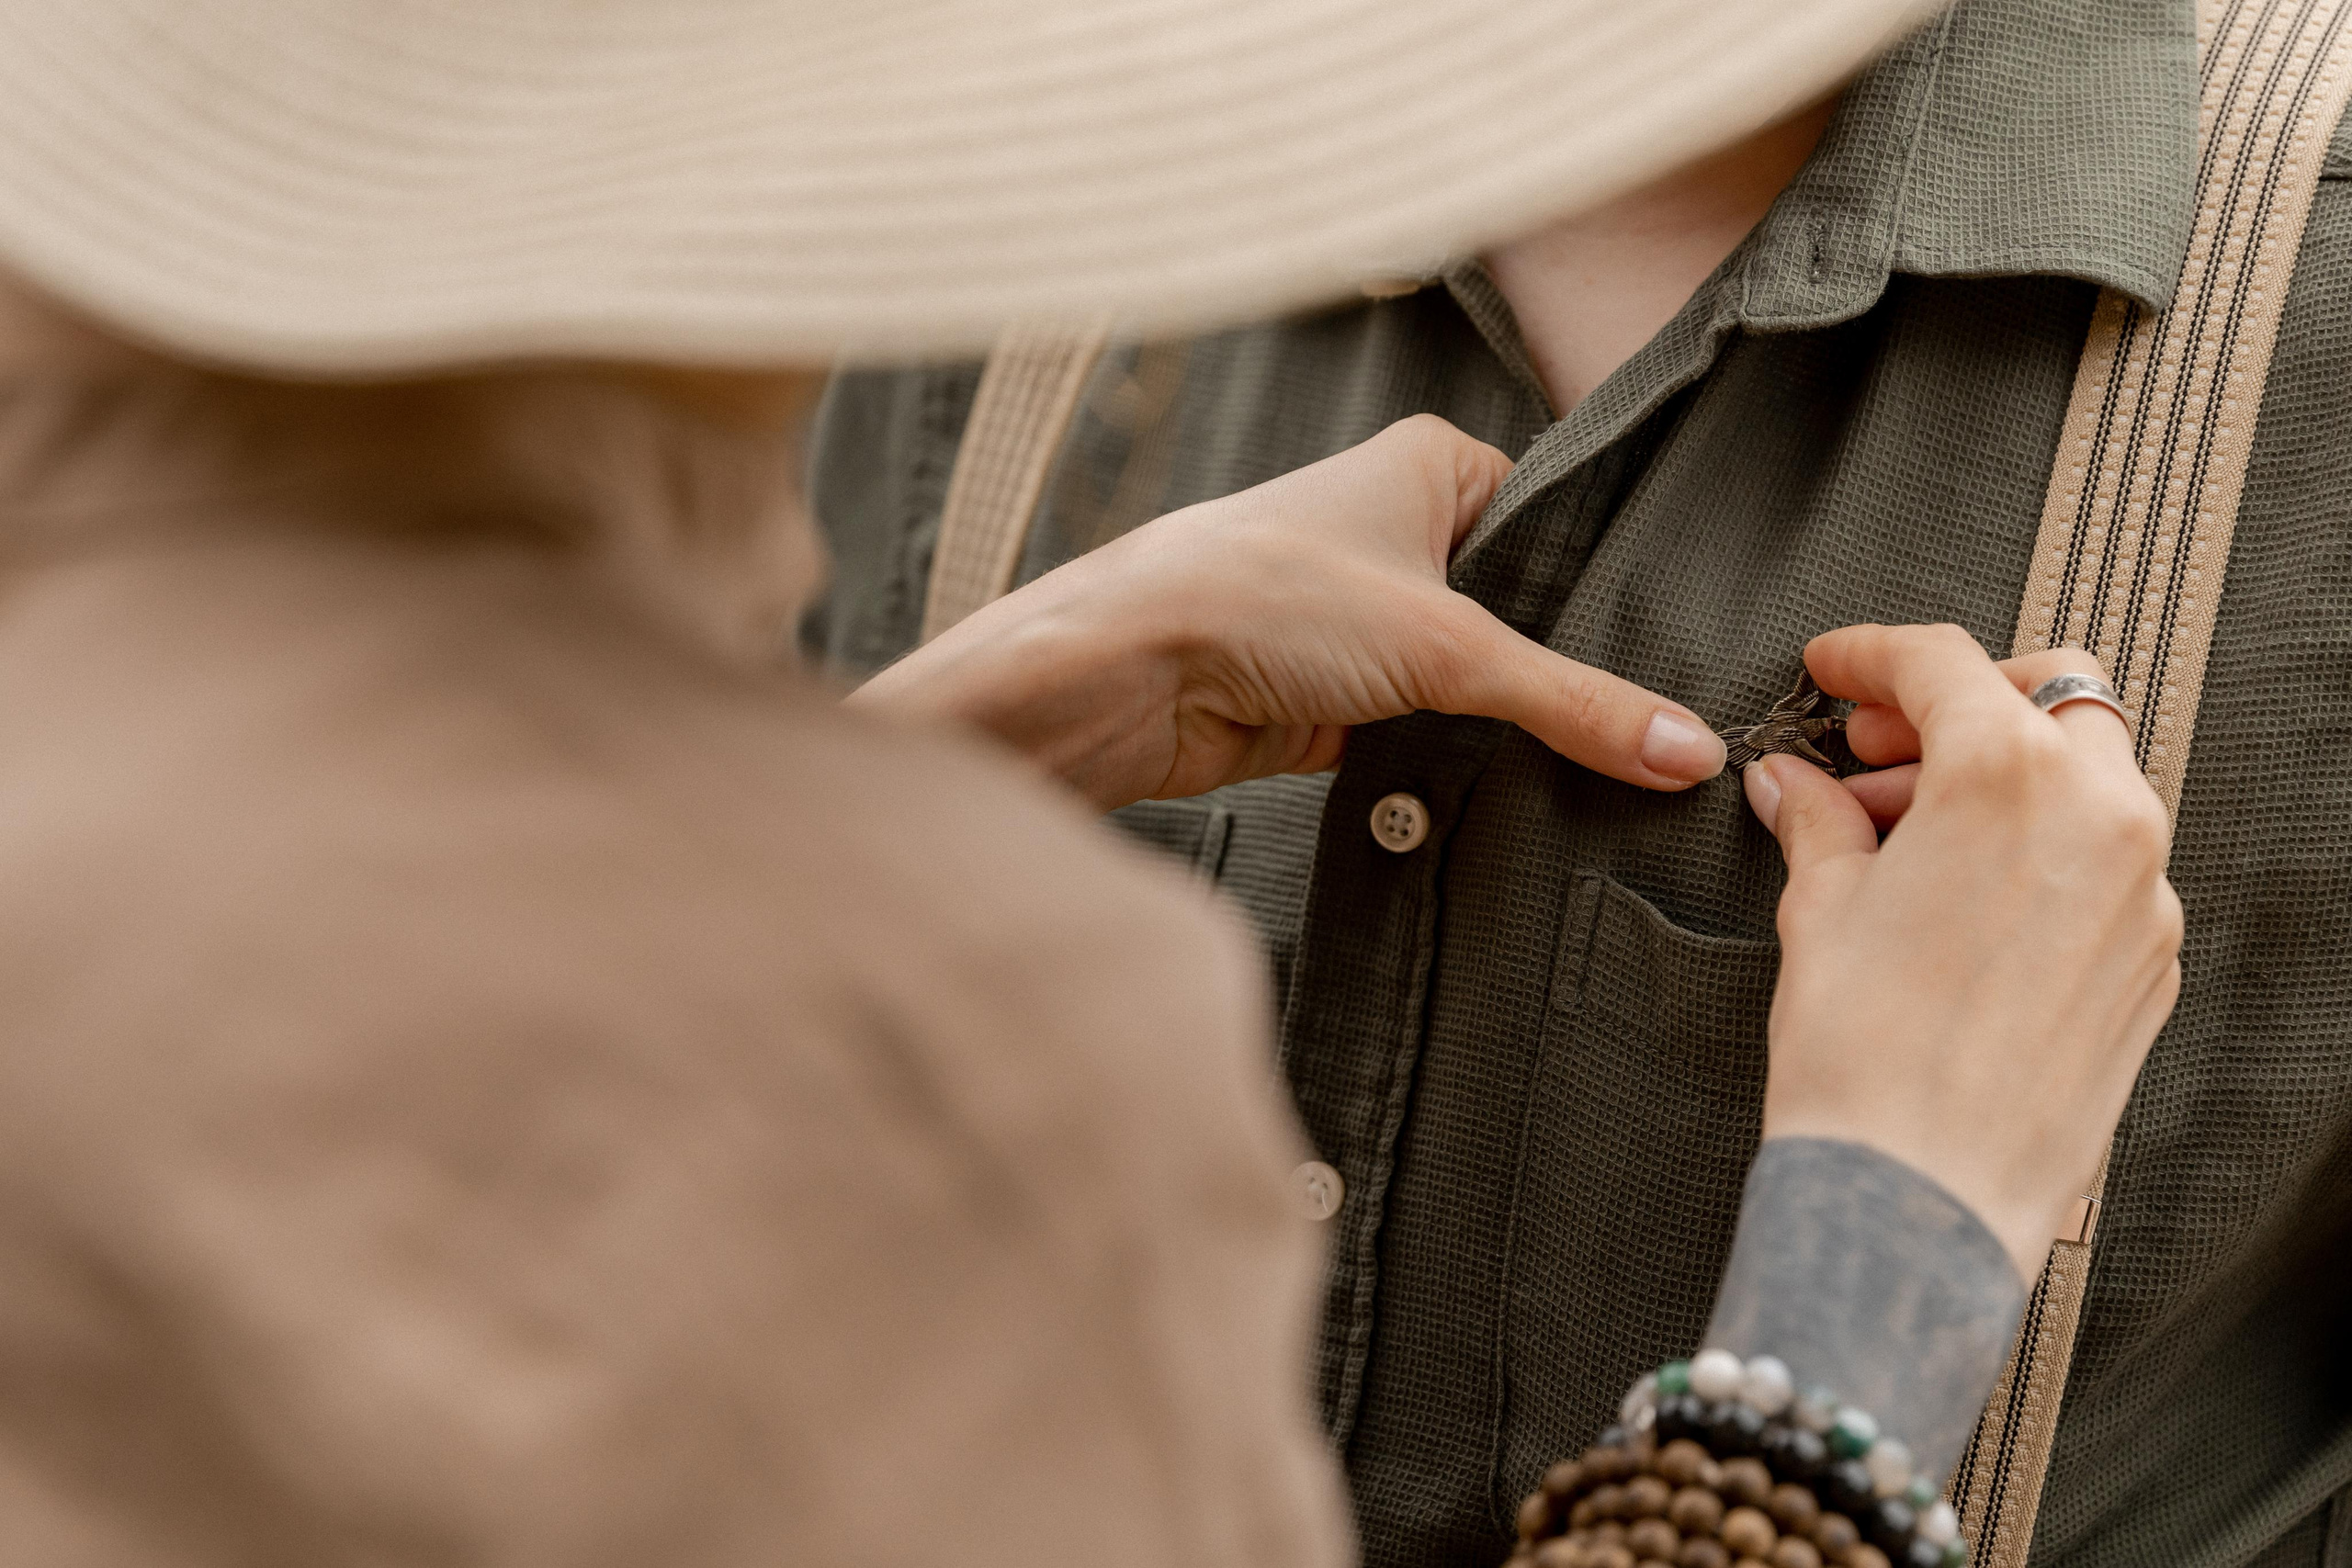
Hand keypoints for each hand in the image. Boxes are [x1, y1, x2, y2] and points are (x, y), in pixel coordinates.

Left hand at [853, 415, 1724, 809]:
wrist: (1130, 676)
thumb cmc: (1263, 596)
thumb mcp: (1450, 647)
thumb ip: (1575, 703)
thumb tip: (1689, 748)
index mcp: (1431, 466)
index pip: (1556, 518)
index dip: (1606, 586)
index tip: (1677, 648)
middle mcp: (1394, 531)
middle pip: (1518, 609)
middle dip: (1557, 670)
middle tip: (1652, 722)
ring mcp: (1362, 618)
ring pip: (1469, 680)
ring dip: (1501, 725)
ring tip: (1593, 765)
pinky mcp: (1333, 698)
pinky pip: (1423, 736)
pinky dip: (1452, 766)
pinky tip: (1510, 797)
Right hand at [1744, 625, 2182, 1280]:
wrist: (1916, 1199)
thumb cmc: (1862, 1059)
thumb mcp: (1819, 909)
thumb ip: (1817, 822)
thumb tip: (1796, 786)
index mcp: (2010, 778)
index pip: (1941, 663)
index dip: (1869, 655)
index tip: (1831, 670)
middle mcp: (2102, 818)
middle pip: (2048, 693)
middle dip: (1956, 703)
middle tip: (1870, 748)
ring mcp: (2143, 894)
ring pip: (2086, 777)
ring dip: (1998, 776)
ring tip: (1899, 834)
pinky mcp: (2152, 962)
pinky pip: (2103, 864)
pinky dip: (2035, 850)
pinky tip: (1957, 899)